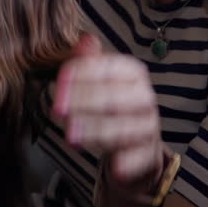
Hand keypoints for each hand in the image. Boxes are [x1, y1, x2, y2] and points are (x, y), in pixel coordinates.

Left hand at [53, 33, 163, 185]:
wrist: (136, 142)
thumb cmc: (111, 105)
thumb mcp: (99, 80)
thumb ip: (89, 62)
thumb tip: (84, 38)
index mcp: (132, 73)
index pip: (109, 68)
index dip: (84, 73)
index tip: (59, 80)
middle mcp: (144, 96)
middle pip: (116, 98)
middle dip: (85, 102)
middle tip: (57, 110)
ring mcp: (149, 125)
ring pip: (125, 127)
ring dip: (98, 131)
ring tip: (71, 137)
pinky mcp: (150, 152)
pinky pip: (141, 156)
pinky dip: (130, 162)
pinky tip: (116, 167)